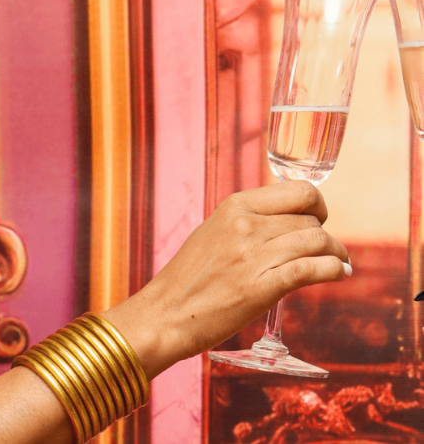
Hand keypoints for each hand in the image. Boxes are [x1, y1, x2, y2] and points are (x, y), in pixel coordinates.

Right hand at [102, 181, 349, 378]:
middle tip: (325, 249)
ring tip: (338, 262)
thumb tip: (286, 222)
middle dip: (324, 235)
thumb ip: (248, 222)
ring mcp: (253, 256)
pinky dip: (333, 270)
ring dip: (335, 252)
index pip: (298, 191)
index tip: (318, 218)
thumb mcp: (214, 233)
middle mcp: (245, 225)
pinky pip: (312, 269)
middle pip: (309, 220)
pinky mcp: (260, 287)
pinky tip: (338, 273)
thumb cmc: (188, 276)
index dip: (317, 204)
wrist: (165, 313)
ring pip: (316, 242)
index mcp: (235, 206)